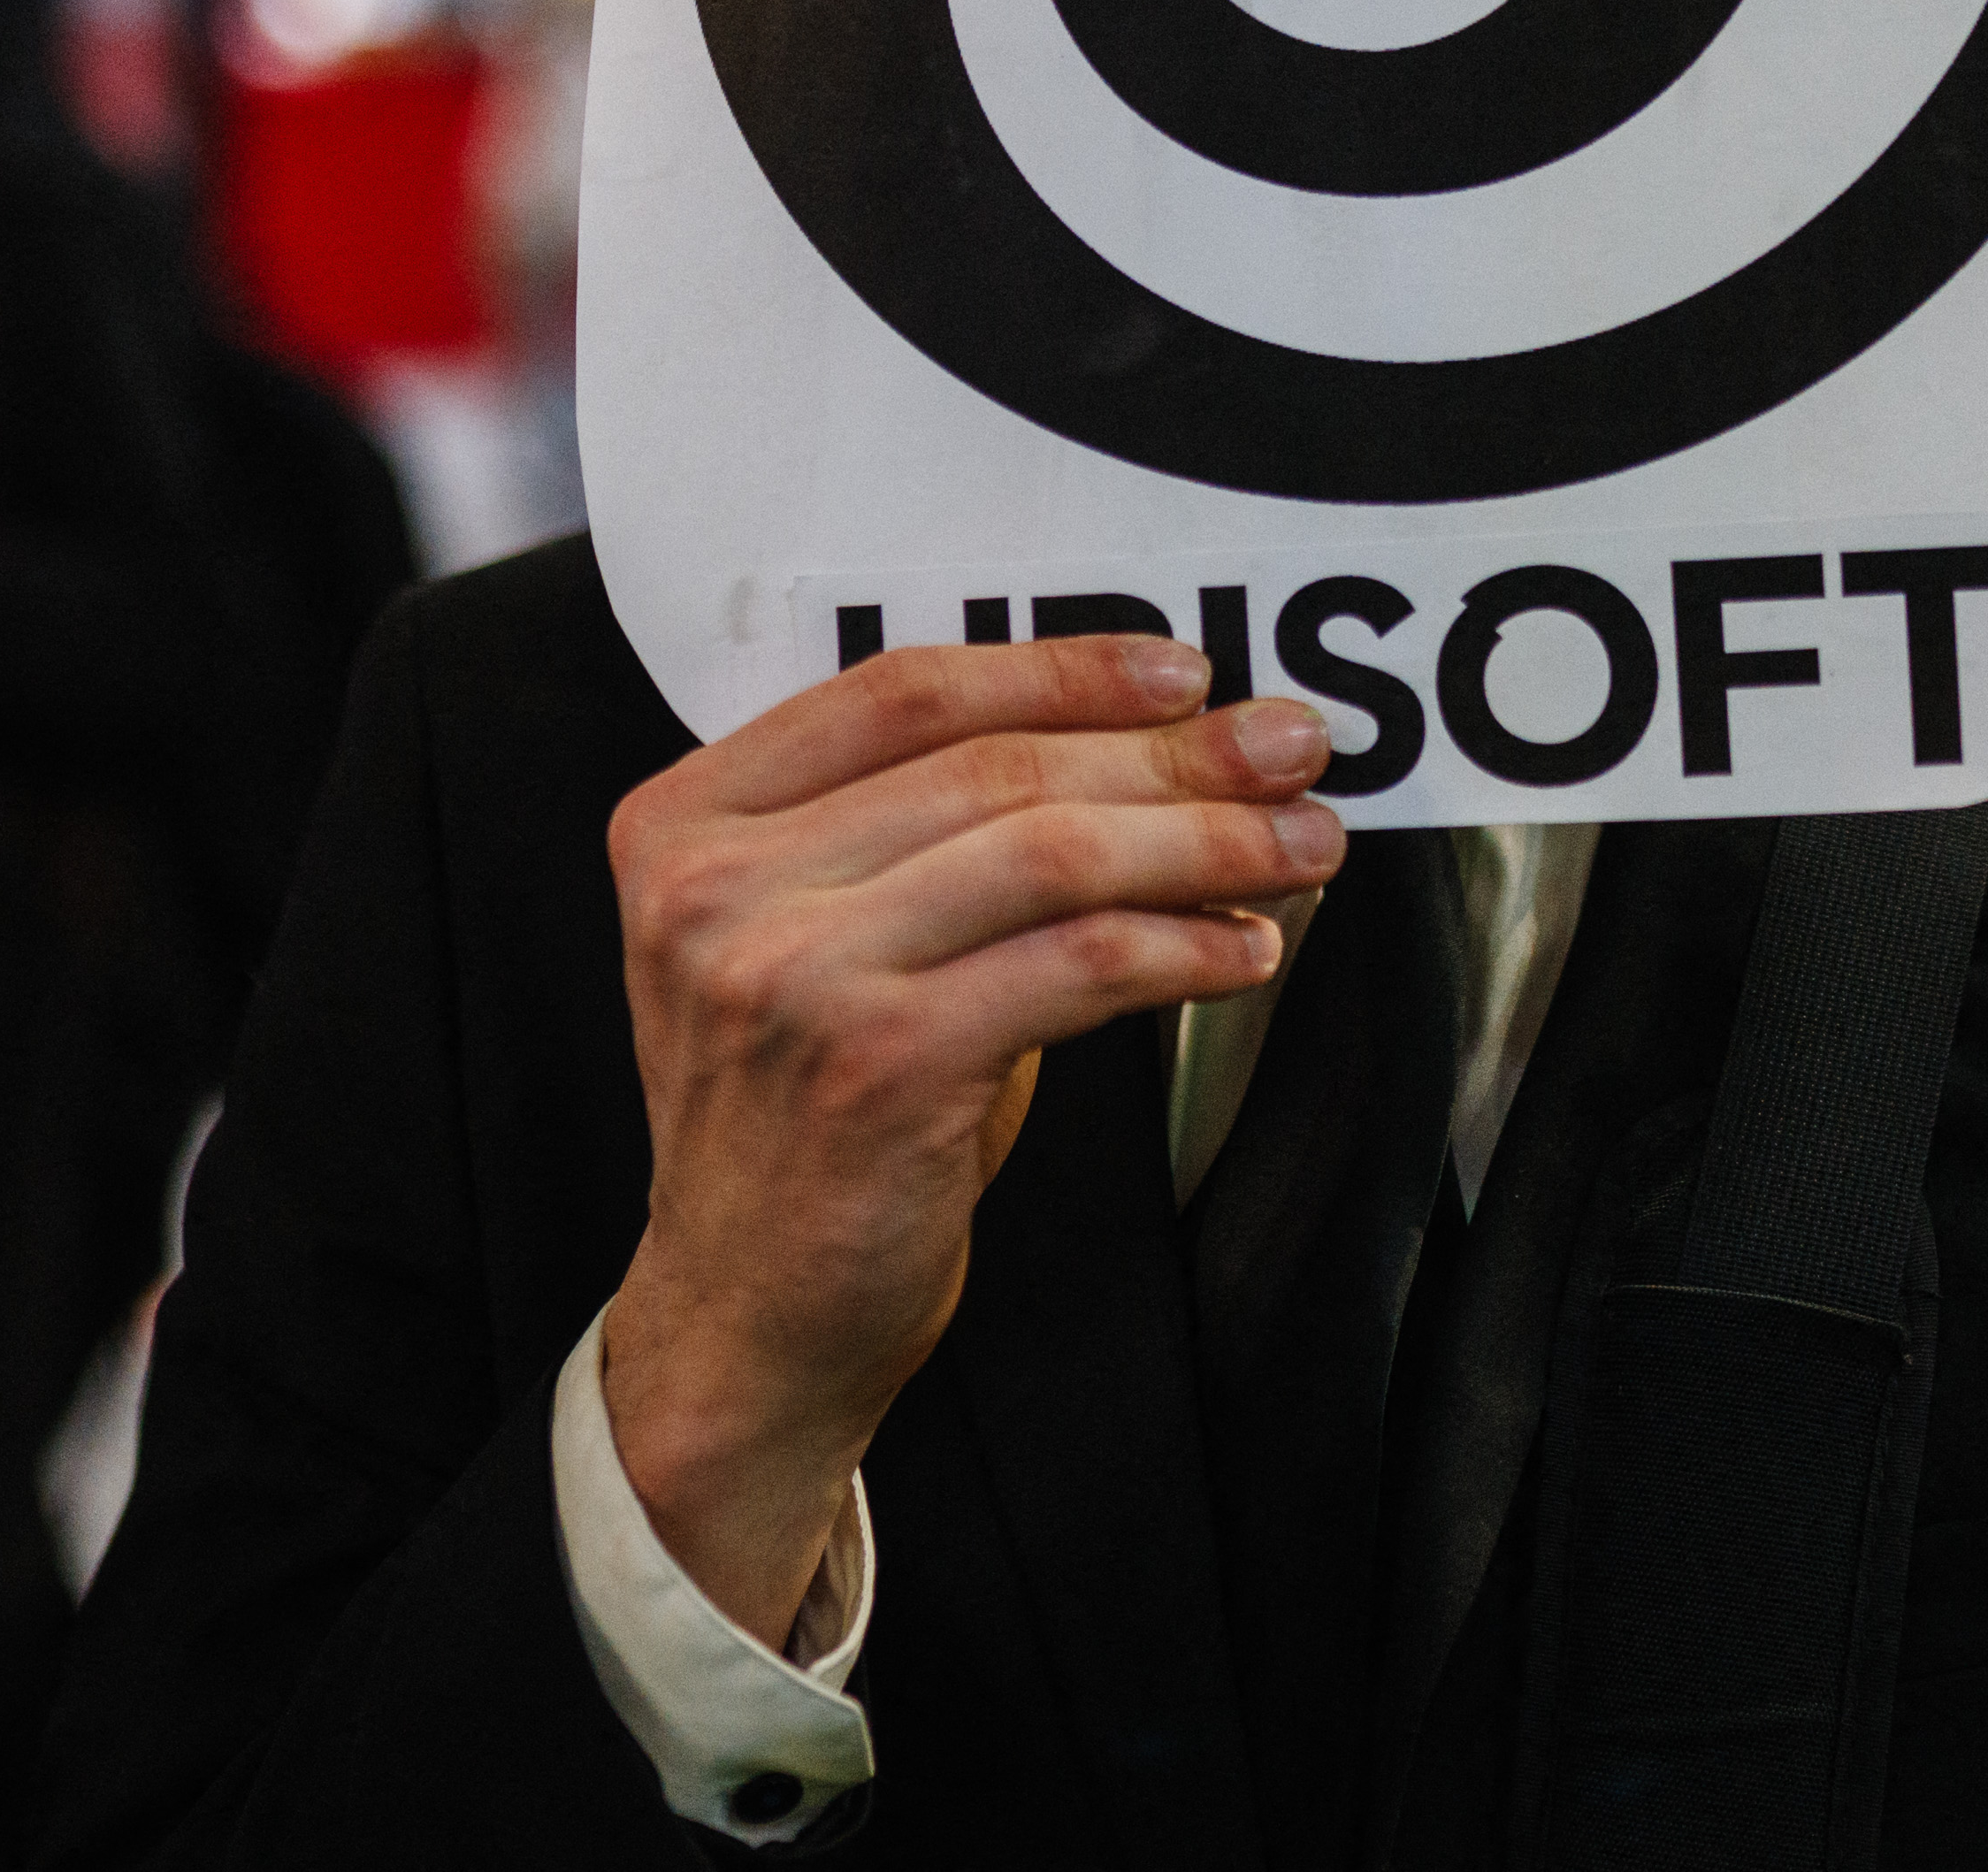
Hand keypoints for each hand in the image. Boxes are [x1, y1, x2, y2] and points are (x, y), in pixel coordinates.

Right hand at [599, 633, 1339, 1641]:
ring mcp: (789, 974)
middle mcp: (718, 886)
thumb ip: (920, 837)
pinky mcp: (877, 1063)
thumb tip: (1143, 745)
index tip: (1184, 671)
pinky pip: (1077, 964)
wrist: (747, 1320)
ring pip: (1050, 854)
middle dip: (1171, 751)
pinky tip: (1246, 948)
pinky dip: (1184, 945)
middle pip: (994, 767)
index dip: (1062, 668)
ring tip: (1298, 844)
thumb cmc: (809, 1122)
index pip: (903, 691)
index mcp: (689, 820)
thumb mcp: (818, 942)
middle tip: (1289, 750)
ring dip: (1203, 839)